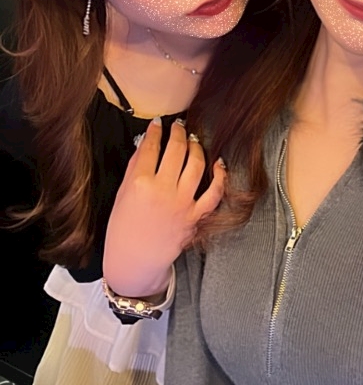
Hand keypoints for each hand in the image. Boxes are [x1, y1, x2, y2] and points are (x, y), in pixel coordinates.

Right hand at [103, 118, 225, 296]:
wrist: (134, 260)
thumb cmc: (122, 229)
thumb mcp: (121, 194)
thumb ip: (135, 168)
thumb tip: (146, 144)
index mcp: (140, 183)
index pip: (151, 147)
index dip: (156, 131)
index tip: (158, 124)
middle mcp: (163, 190)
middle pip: (176, 151)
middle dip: (178, 133)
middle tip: (178, 127)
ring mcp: (182, 203)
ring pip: (196, 164)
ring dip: (196, 148)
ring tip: (193, 141)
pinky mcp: (195, 216)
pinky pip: (214, 192)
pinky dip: (220, 176)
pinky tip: (218, 163)